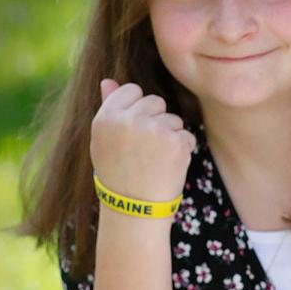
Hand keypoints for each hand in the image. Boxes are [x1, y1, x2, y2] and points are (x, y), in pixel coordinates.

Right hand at [90, 79, 196, 202]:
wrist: (134, 209)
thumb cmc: (118, 174)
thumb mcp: (104, 141)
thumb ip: (108, 107)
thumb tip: (108, 80)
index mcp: (106, 117)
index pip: (132, 90)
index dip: (137, 111)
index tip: (134, 133)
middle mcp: (128, 120)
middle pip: (155, 101)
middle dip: (156, 121)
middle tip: (146, 151)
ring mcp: (153, 130)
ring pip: (173, 119)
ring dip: (170, 136)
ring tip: (156, 161)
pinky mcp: (176, 142)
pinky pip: (187, 135)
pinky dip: (183, 150)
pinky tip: (169, 167)